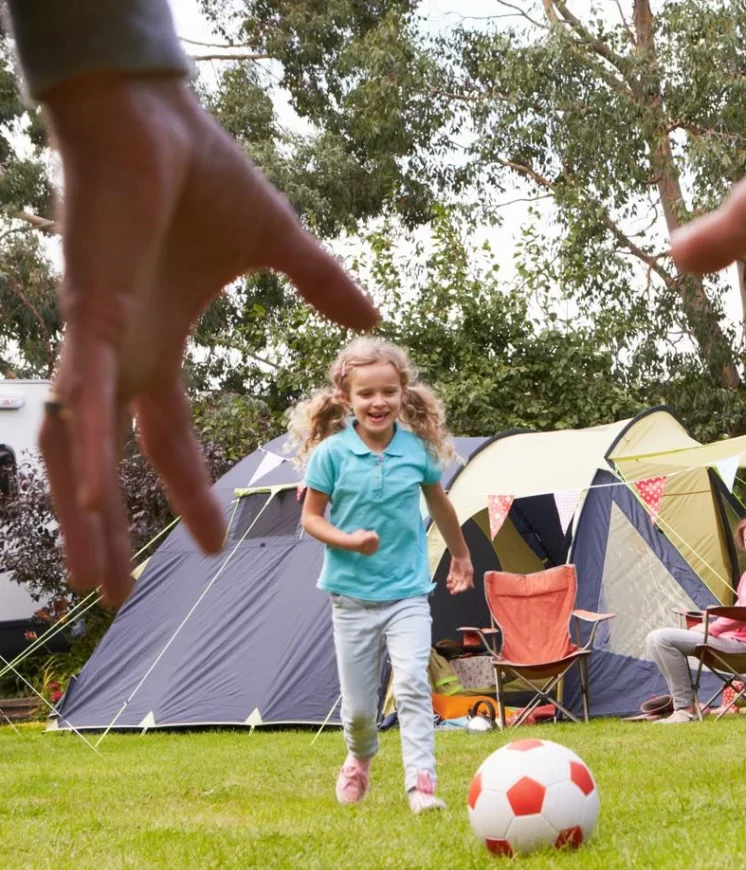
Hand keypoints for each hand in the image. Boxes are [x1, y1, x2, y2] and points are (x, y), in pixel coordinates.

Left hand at [38, 74, 378, 604]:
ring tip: (93, 584)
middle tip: (113, 596)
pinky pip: (82, 395)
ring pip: (79, 445)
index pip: (169, 439)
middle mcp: (119, 357)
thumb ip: (321, 283)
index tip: (213, 543)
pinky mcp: (89, 312)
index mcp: (154, 346)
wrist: (148, 108)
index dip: (188, 491)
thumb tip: (375, 316)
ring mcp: (98, 340)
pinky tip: (90, 504)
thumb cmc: (200, 169)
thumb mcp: (279, 244)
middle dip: (108, 530)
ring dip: (83, 516)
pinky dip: (86, 450)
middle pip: (108, 462)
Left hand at [447, 554, 473, 594]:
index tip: (458, 590)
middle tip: (452, 592)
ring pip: (453, 584)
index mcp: (467, 579)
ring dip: (451, 586)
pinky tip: (449, 579)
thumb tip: (472, 587)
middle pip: (458, 587)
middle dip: (455, 590)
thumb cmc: (466, 563)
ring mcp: (456, 576)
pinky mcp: (452, 573)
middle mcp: (462, 579)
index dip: (461, 589)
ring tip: (448, 585)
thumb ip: (469, 580)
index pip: (464, 587)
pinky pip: (450, 579)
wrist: (460, 556)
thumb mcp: (469, 571)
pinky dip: (448, 580)